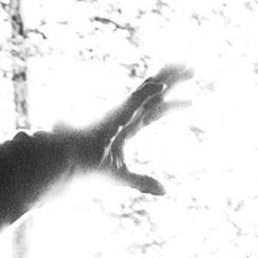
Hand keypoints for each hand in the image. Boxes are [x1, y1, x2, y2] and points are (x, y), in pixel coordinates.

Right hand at [89, 64, 190, 194]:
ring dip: (168, 78)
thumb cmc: (87, 168)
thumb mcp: (122, 176)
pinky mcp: (112, 116)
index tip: (191, 101)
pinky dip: (147, 94)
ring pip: (148, 91)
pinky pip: (133, 102)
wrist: (65, 164)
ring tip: (187, 66)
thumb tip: (165, 191)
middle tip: (192, 68)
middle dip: (173, 80)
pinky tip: (162, 87)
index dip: (172, 105)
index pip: (154, 112)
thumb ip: (143, 181)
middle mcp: (125, 114)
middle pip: (154, 94)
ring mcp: (119, 113)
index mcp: (127, 126)